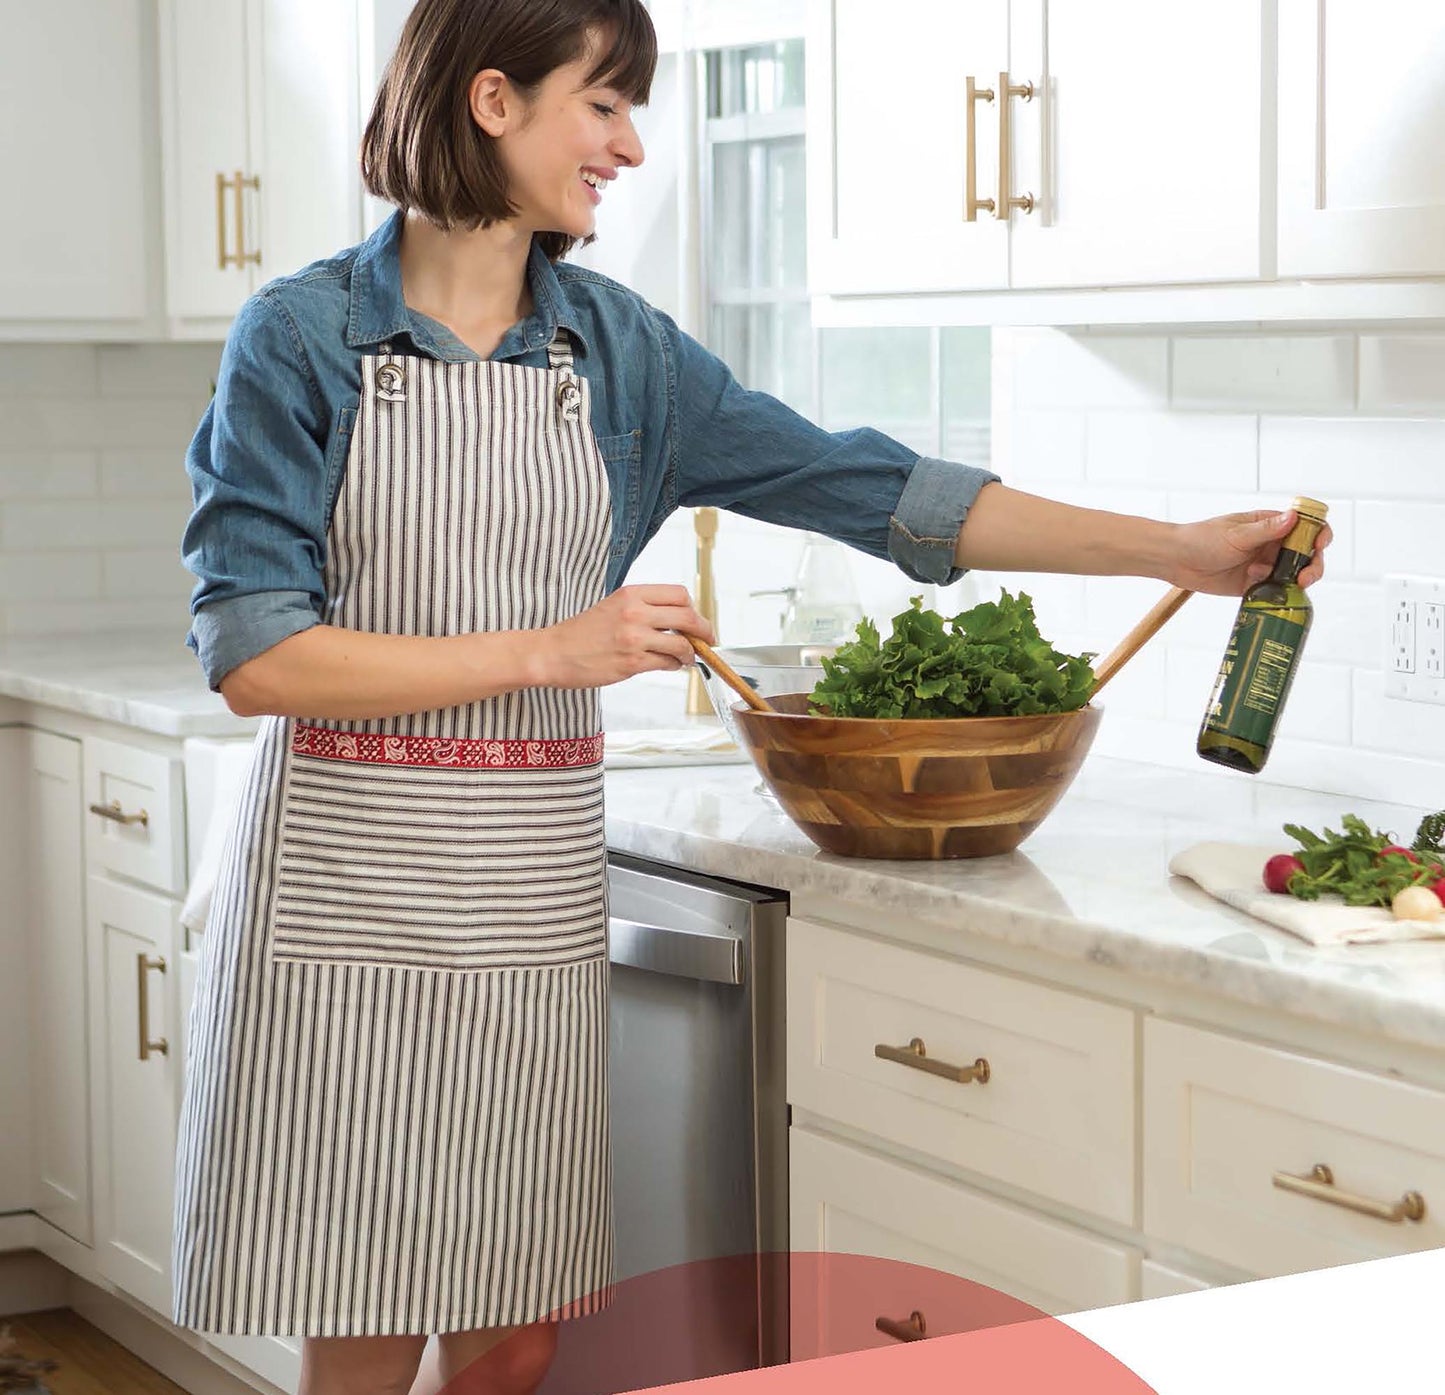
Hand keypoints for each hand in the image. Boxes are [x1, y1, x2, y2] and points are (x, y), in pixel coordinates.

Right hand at [534, 585, 715, 687]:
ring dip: (690, 653)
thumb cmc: (582, 633)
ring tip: (686, 658)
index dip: (694, 609)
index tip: (697, 620)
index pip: (680, 595)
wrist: (552, 653)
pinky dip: (675, 665)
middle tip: (708, 640)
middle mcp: (635, 613)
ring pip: (681, 644)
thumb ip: (644, 609)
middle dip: (704, 631)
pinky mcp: (631, 663)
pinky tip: (671, 665)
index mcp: (631, 594)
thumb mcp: (613, 607)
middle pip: (688, 617)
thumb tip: (680, 620)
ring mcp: (634, 638)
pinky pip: (667, 663)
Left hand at [1166, 509, 1331, 596]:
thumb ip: (1265, 530)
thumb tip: (1293, 517)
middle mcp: (1271, 545)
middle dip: (1313, 566)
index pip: (1305, 527)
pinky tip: (1265, 592)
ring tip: (1281, 583)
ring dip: (1295, 581)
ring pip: (1293, 575)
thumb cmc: (1202, 539)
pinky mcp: (1254, 586)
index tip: (1320, 545)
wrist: (1175, 561)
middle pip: (1306, 555)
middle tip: (1305, 577)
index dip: (1319, 535)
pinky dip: (1277, 594)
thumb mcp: (1236, 533)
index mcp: (1270, 525)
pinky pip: (1275, 592)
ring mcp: (1264, 566)